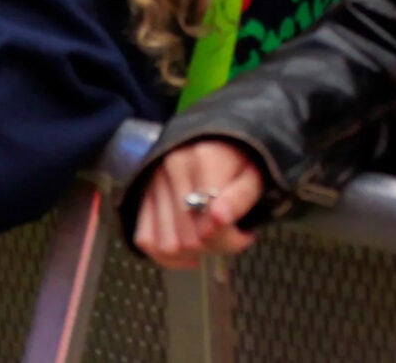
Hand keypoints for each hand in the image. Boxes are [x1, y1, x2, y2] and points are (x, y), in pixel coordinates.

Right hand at [133, 140, 265, 268]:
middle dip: (213, 247)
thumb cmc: (240, 162)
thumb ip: (240, 198)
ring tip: (209, 237)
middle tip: (229, 235)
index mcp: (204, 158)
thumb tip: (218, 218)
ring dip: (192, 254)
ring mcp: (153, 180)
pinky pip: (146, 240)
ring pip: (167, 245)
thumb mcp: (253, 177)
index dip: (230, 240)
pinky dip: (168, 256)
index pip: (210, 223)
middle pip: (188, 239)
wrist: (218, 140)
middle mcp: (172, 166)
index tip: (245, 234)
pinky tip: (189, 250)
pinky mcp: (142, 193)